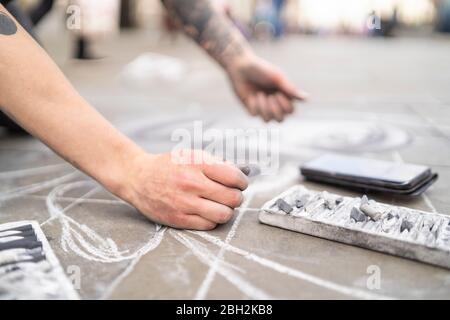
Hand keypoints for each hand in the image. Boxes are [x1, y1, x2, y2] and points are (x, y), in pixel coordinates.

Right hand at [121, 150, 247, 229]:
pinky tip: (208, 212)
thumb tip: (245, 172)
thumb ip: (218, 163)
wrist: (138, 178)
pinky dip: (213, 220)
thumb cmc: (169, 166)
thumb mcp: (192, 155)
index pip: (234, 177)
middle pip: (232, 198)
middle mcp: (191, 183)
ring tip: (221, 205)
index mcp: (197, 164)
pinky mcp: (178, 219)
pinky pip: (209, 225)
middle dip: (236, 197)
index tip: (240, 183)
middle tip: (231, 195)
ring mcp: (184, 203)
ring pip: (224, 214)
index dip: (242, 182)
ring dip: (227, 210)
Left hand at [228, 54, 307, 121]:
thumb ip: (291, 89)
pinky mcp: (251, 108)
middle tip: (271, 96)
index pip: (291, 111)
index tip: (279, 93)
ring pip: (268, 120)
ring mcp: (262, 107)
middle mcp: (274, 103)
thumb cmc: (261, 69)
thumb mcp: (278, 78)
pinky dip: (255, 105)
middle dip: (276, 110)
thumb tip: (307, 98)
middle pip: (281, 120)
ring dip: (264, 108)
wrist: (241, 67)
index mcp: (283, 95)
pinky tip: (252, 96)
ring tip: (260, 94)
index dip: (286, 107)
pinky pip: (255, 115)